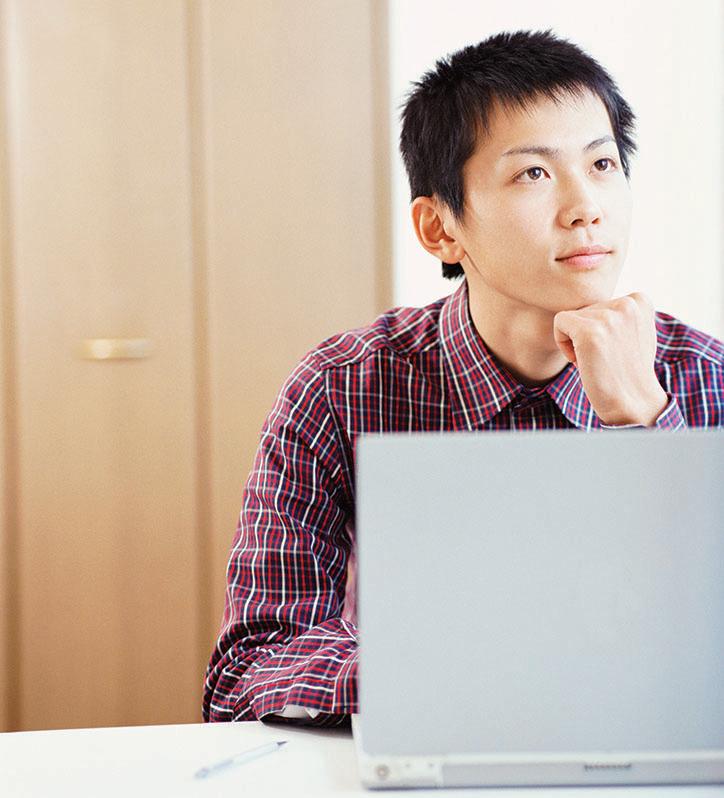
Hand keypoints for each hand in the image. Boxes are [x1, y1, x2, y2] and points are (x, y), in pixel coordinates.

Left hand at [553, 292, 668, 425]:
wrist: (632, 401)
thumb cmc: (627, 371)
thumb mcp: (633, 332)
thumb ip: (619, 314)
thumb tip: (595, 303)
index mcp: (639, 301)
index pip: (600, 304)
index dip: (601, 328)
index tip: (613, 348)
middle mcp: (627, 304)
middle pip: (584, 310)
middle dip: (587, 334)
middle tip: (604, 358)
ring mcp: (608, 317)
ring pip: (571, 317)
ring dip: (576, 341)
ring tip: (596, 360)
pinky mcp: (589, 331)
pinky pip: (560, 323)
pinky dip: (562, 343)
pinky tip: (580, 360)